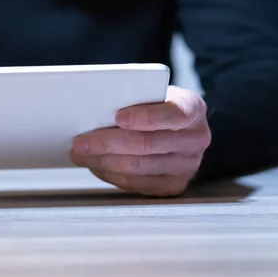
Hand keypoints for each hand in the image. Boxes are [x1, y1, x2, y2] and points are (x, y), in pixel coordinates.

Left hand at [71, 86, 210, 196]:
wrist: (175, 127)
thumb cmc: (156, 105)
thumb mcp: (152, 92)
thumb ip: (133, 95)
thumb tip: (93, 107)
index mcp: (193, 108)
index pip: (173, 114)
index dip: (145, 117)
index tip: (119, 117)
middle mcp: (196, 139)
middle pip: (147, 144)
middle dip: (108, 142)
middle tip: (81, 141)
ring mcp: (187, 166)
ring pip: (137, 167)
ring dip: (102, 161)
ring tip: (81, 153)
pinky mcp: (173, 185)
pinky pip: (135, 184)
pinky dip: (110, 173)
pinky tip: (96, 164)